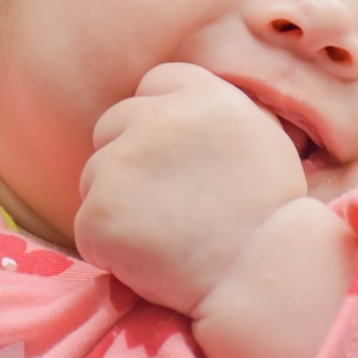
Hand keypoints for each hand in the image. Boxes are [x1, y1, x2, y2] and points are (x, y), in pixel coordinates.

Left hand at [74, 62, 307, 315]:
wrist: (260, 274)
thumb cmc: (269, 213)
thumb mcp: (262, 135)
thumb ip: (216, 110)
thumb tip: (183, 103)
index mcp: (202, 95)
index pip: (154, 83)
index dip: (159, 116)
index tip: (174, 152)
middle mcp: (159, 119)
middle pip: (114, 123)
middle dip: (129, 156)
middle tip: (163, 199)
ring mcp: (124, 163)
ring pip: (95, 173)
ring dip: (117, 200)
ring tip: (162, 232)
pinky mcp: (100, 212)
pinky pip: (88, 223)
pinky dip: (108, 244)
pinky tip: (148, 257)